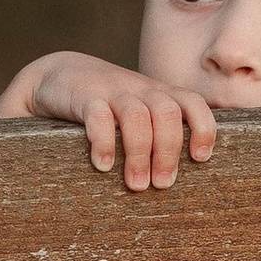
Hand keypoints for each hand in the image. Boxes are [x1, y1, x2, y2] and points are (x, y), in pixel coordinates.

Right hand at [0, 53, 213, 189]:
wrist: (58, 75)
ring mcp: (112, 91)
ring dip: (139, 154)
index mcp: (159, 94)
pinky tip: (103, 166)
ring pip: (137, 116)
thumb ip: (158, 132)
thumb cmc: (106, 106)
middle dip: (168, 152)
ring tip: (136, 185)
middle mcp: (140, 90)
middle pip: (167, 113)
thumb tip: (176, 178)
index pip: (193, 102)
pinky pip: (98, 116)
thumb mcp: (137, 111)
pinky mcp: (84, 97)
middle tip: (161, 185)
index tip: (200, 158)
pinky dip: (103, 143)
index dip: (203, 128)